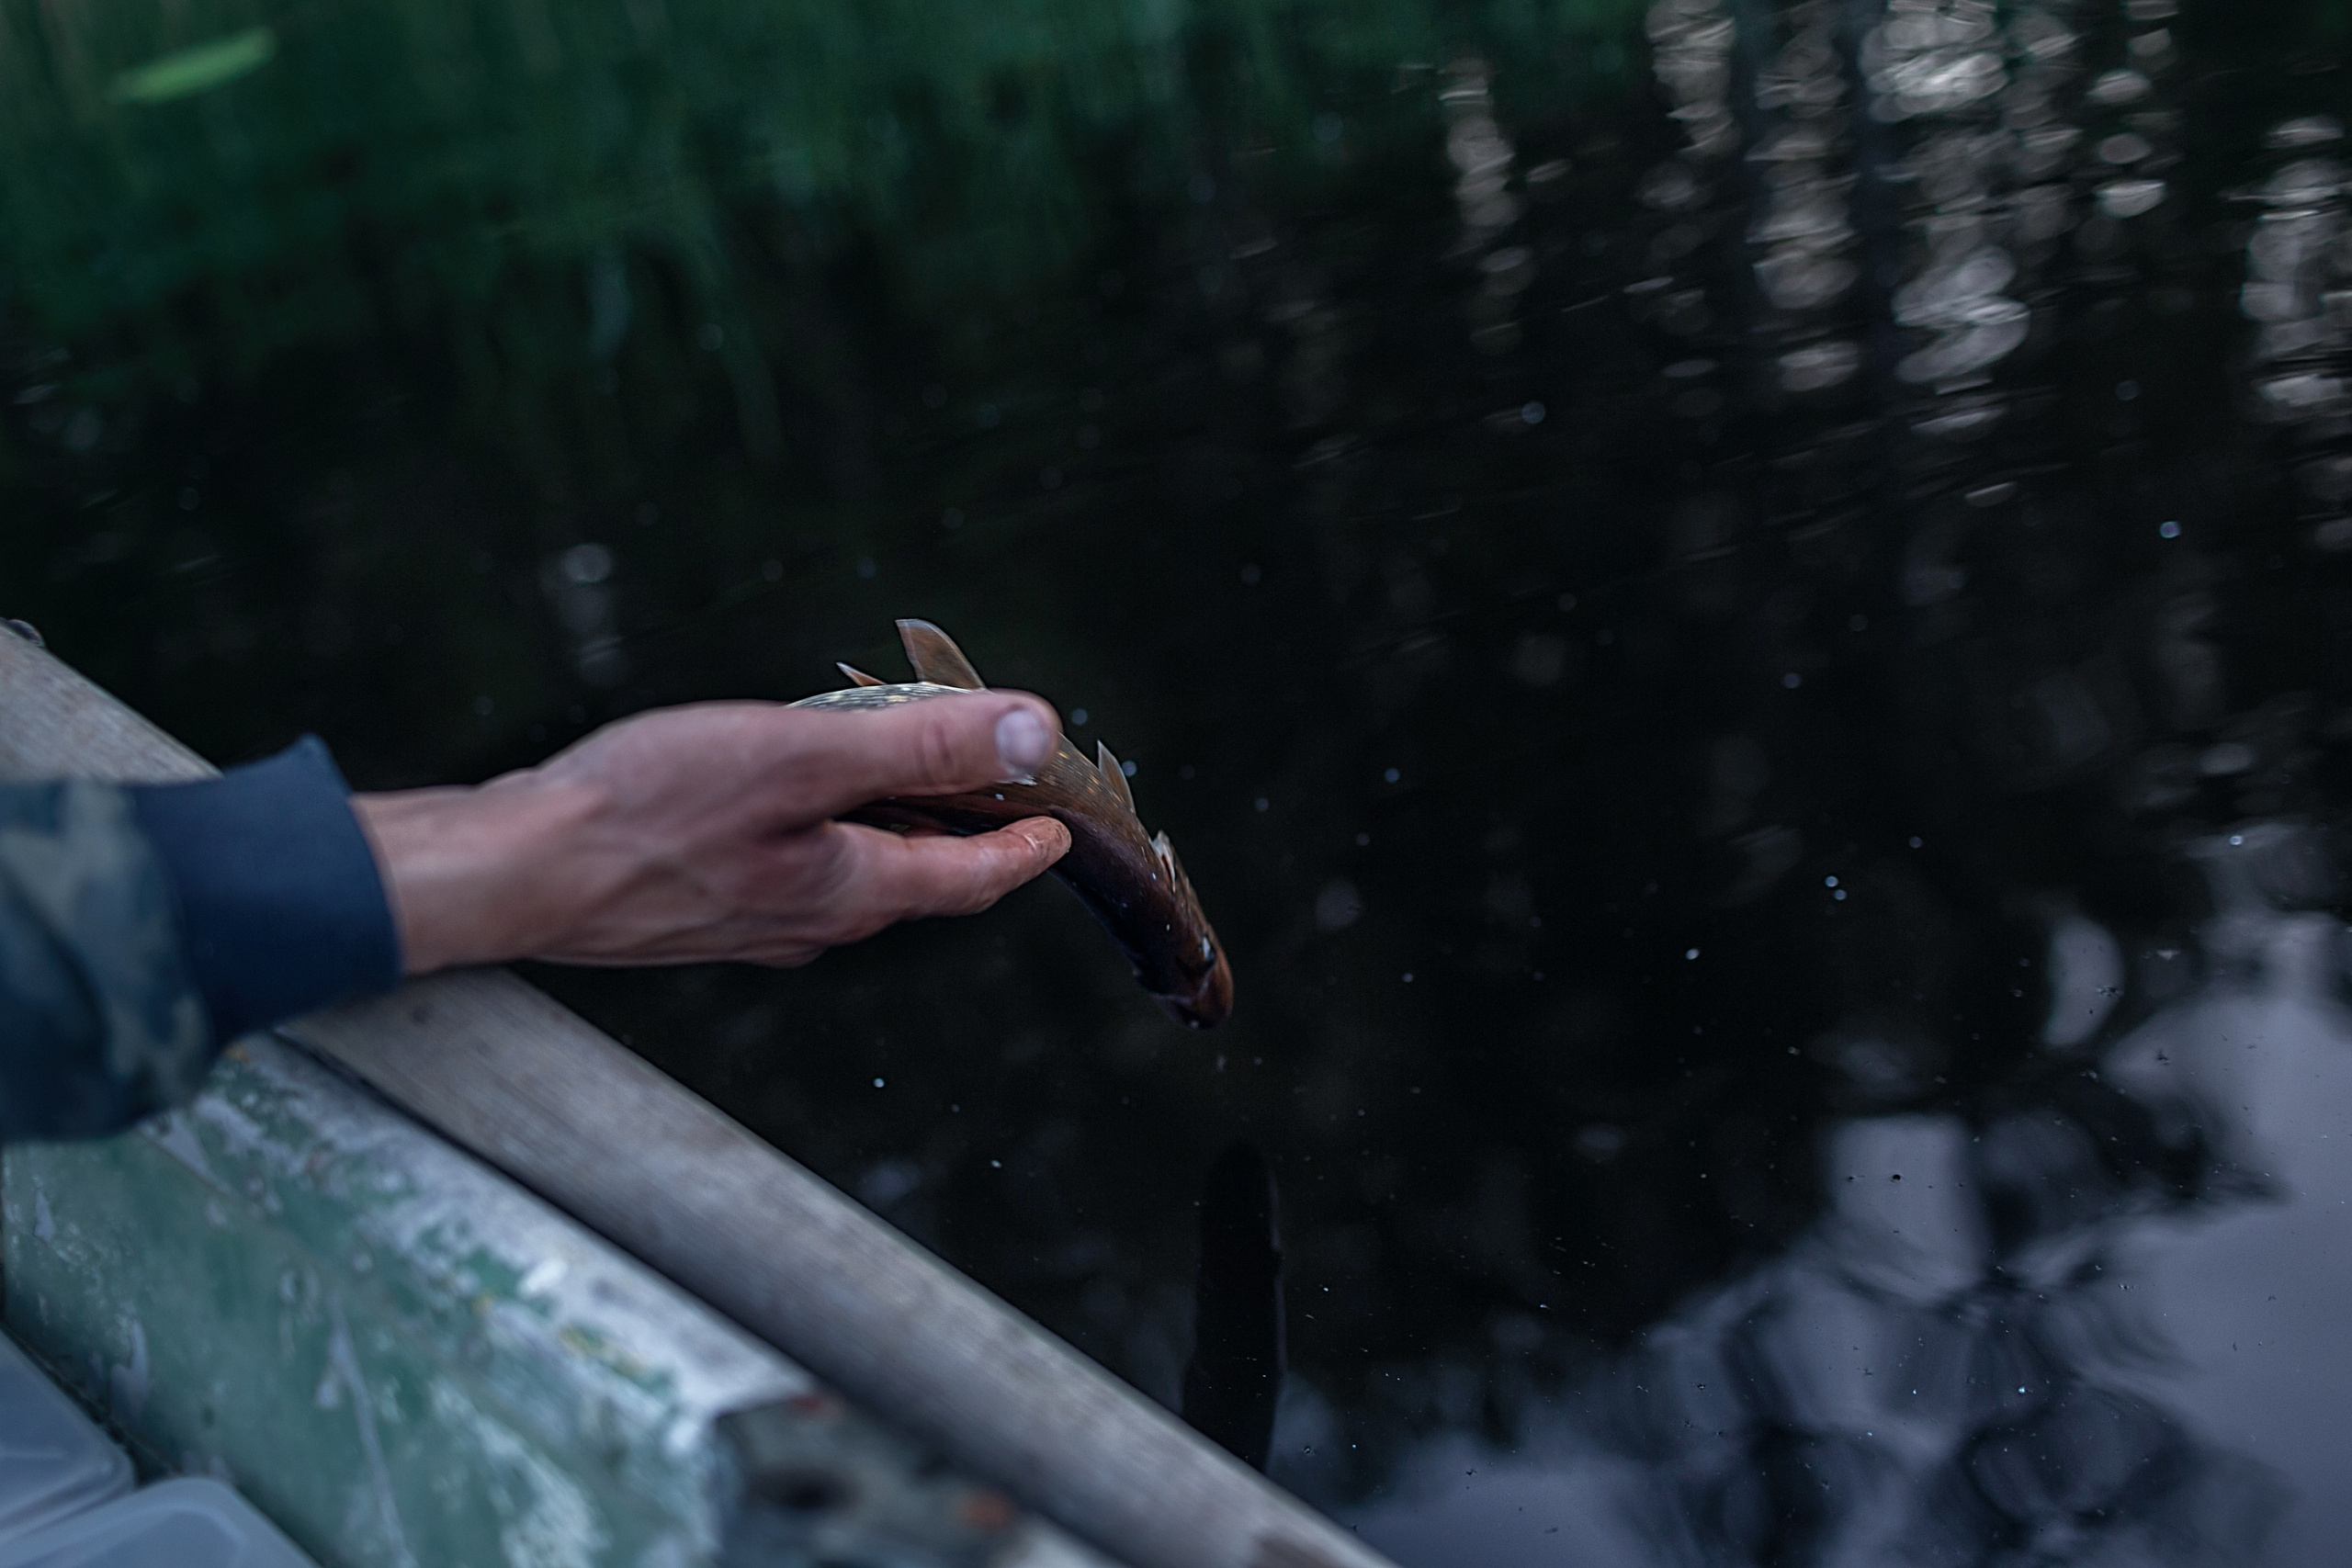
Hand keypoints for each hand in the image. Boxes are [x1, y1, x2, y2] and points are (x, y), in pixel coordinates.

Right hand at [349, 692, 1068, 974]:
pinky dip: (815, 828)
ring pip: (847, 875)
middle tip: (988, 781)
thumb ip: (918, 746)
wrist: (512, 873)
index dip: (1023, 849)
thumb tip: (1032, 736)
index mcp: (851, 892)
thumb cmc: (647, 812)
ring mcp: (751, 925)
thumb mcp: (800, 758)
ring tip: (894, 766)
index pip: (970, 879)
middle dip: (958, 829)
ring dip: (883, 825)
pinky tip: (785, 791)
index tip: (1059, 830)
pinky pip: (788, 871)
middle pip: (912, 876)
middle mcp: (811, 923)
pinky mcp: (698, 911)